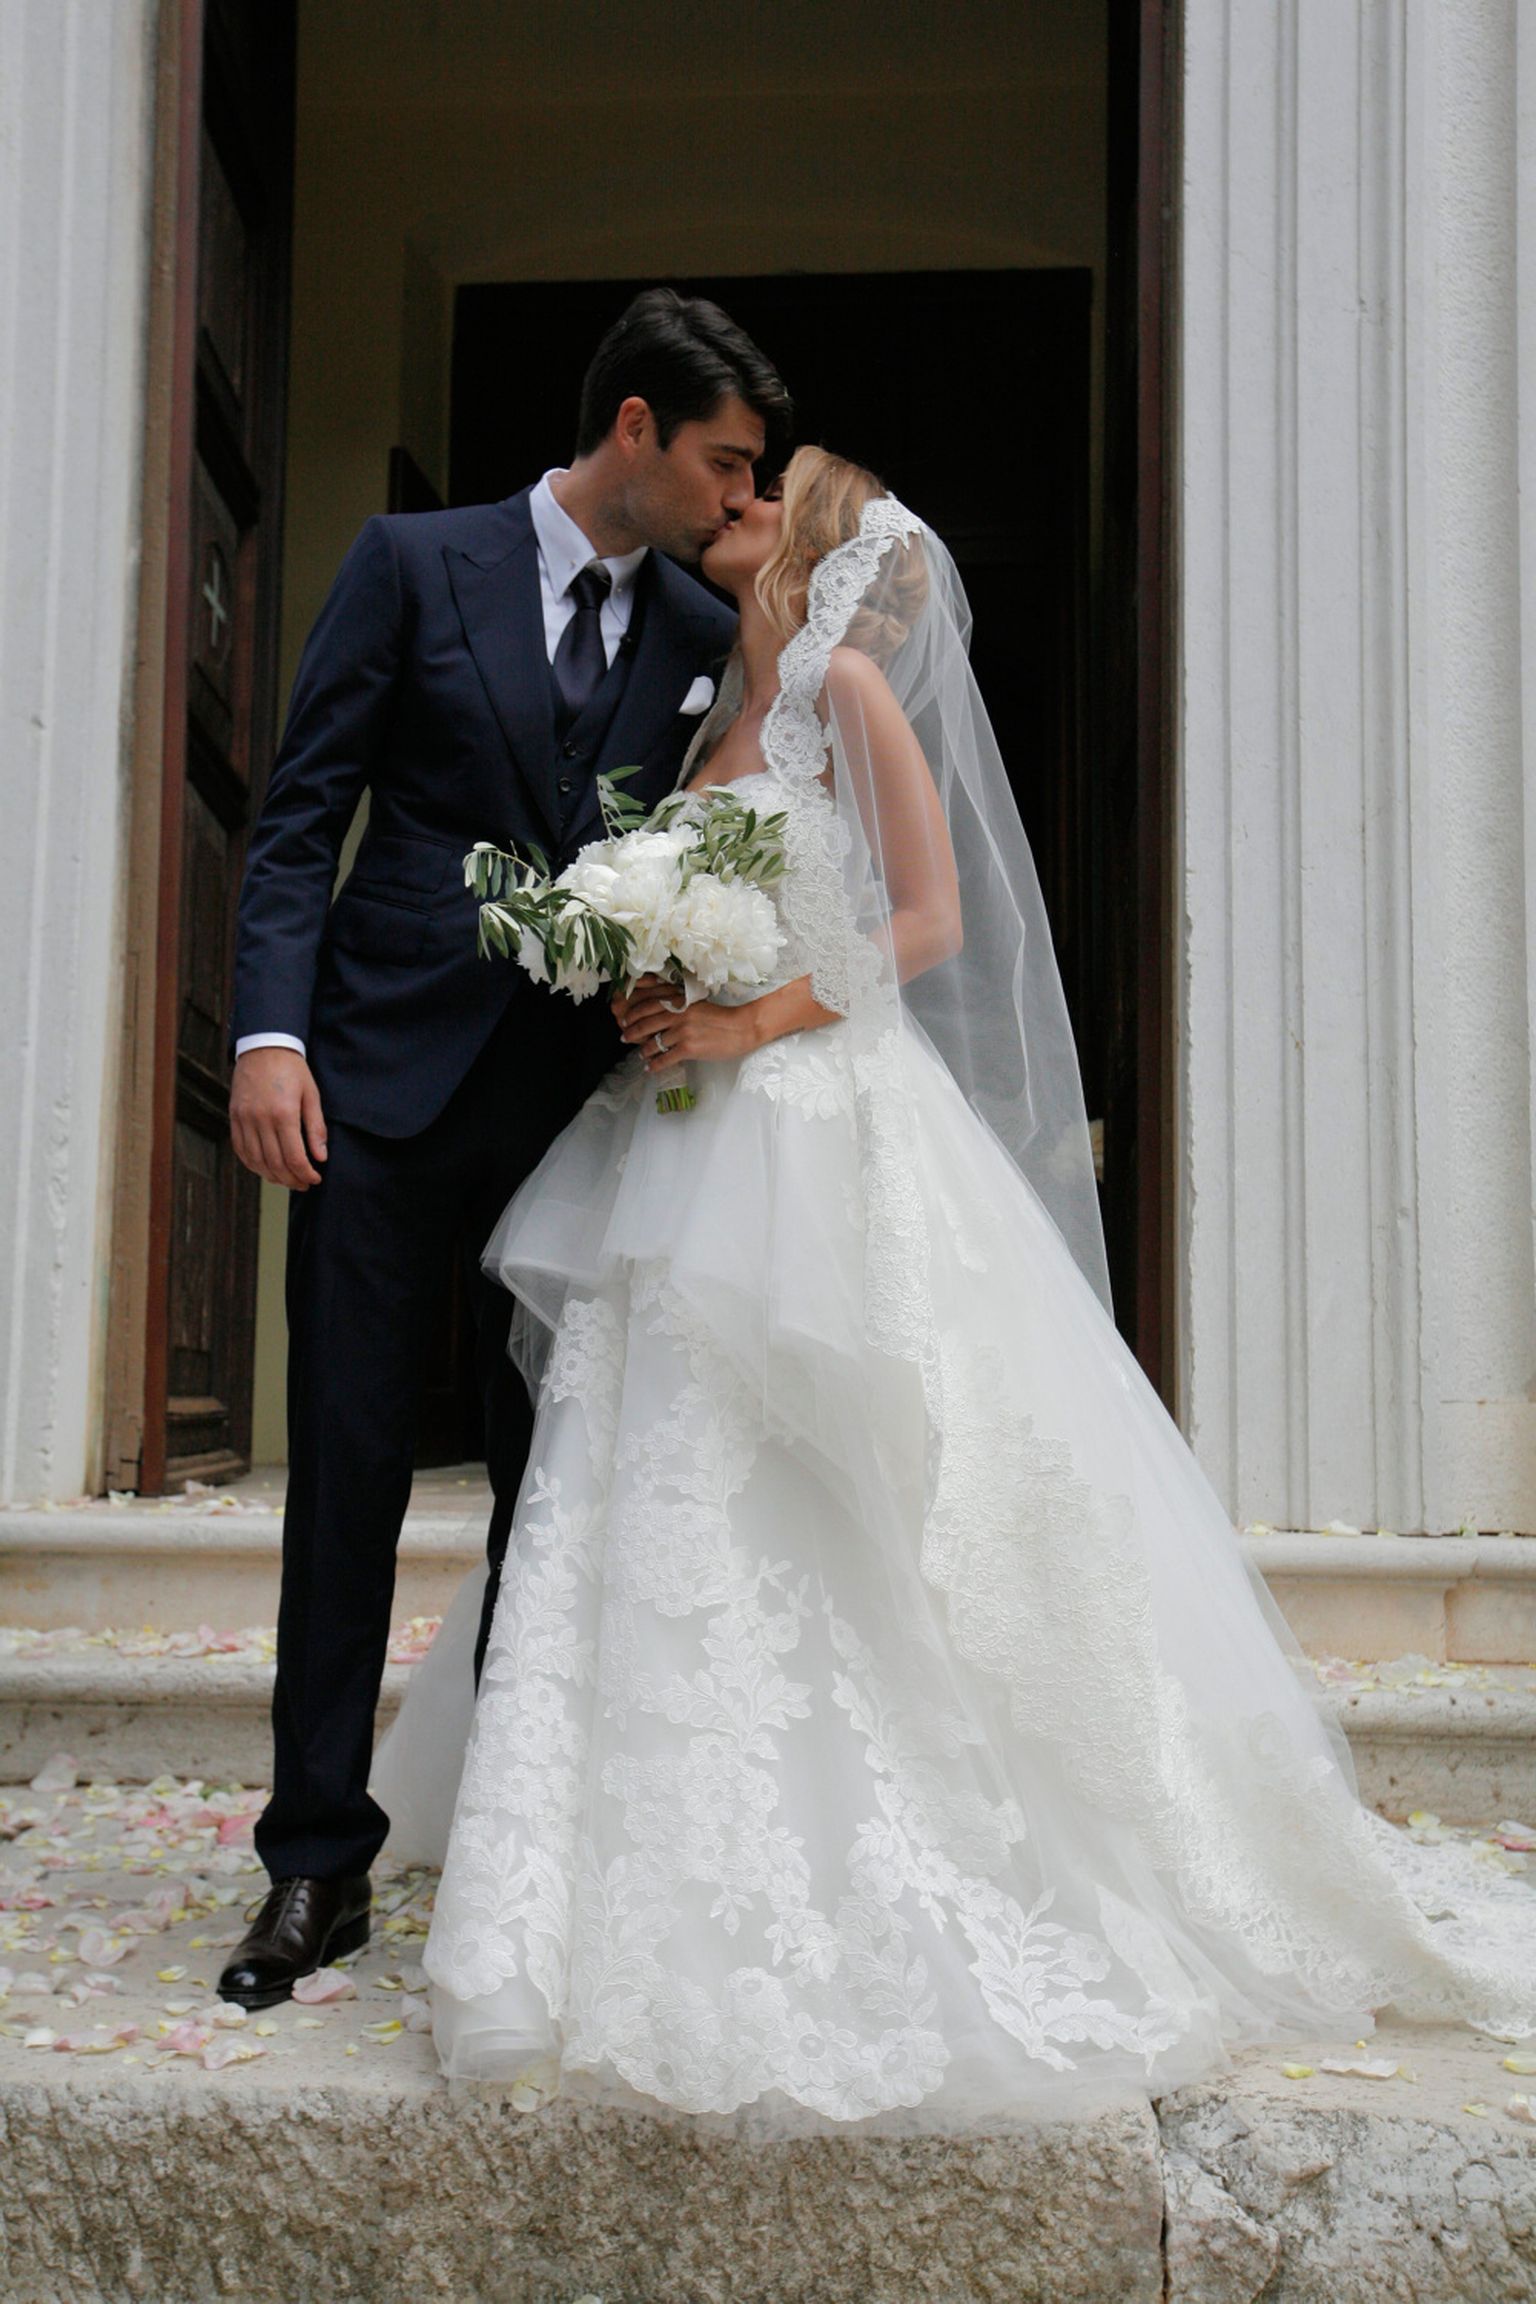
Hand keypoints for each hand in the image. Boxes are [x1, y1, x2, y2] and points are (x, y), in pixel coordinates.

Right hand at [229, 1048, 328, 1188]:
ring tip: (286, 1179)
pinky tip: (265, 1168)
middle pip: (274, 1164)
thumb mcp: (311, 1095)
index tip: (315, 1179)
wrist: (264, 1046)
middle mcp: (260, 1119)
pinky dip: (252, 1164)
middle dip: (291, 1179)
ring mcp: (244, 1119)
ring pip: (255, 1160)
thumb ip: (316, 1128)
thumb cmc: (292, 1070)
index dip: (305, 1174)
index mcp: (283, 1114)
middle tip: (303, 1184)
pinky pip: (240, 1149)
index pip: (294, 1157)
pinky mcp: (234, 1116)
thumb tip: (320, 1157)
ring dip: (271, 1176)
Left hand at [613, 976, 760, 1072]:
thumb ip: (680, 1008)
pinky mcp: (689, 1048)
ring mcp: (683, 1031)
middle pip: (647, 1023)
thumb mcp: (698, 1005)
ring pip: (654, 1042)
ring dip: (644, 1050)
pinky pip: (665, 1058)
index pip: (650, 1005)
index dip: (634, 1013)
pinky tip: (649, 1068)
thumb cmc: (722, 1018)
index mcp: (681, 1001)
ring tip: (640, 1054)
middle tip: (624, 1037)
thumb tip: (662, 1017)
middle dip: (632, 1031)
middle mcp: (679, 1014)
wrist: (742, 1028)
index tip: (625, 1019)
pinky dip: (655, 1065)